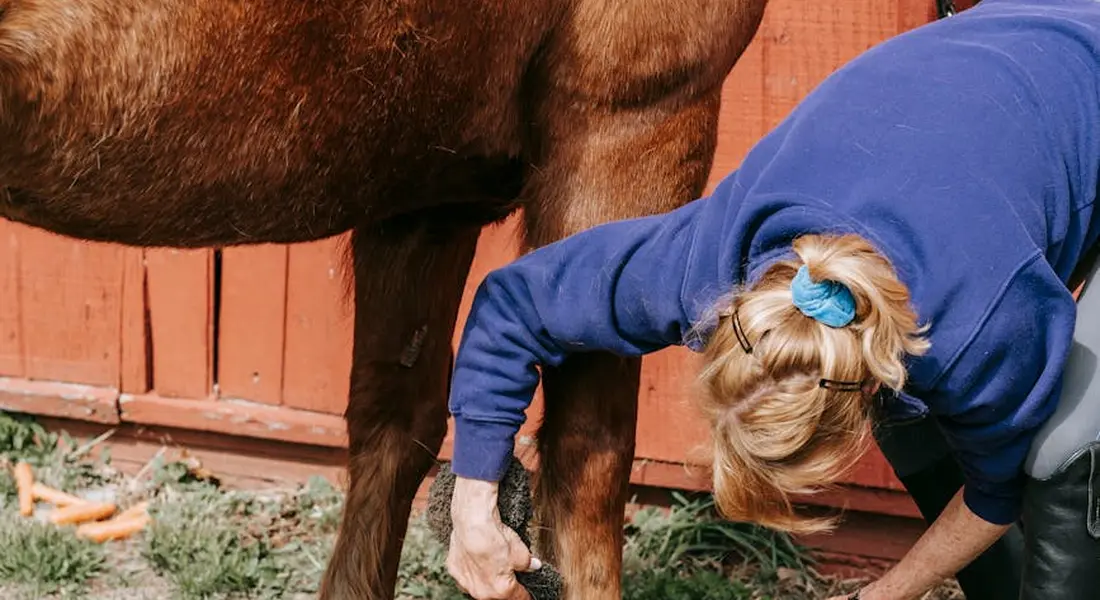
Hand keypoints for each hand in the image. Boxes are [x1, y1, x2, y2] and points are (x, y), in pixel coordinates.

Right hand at [446, 477, 540, 598]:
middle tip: (510, 573)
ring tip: (494, 564)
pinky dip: (473, 570)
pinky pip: (467, 575)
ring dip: (488, 580)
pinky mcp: (454, 570)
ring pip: (481, 587)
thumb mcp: (521, 552)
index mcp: (501, 590)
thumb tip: (533, 566)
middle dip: (506, 586)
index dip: (526, 594)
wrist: (472, 523)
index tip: (528, 592)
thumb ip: (528, 564)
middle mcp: (482, 592)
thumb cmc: (494, 538)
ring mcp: (466, 583)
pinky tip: (478, 559)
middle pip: (498, 595)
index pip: (519, 597)